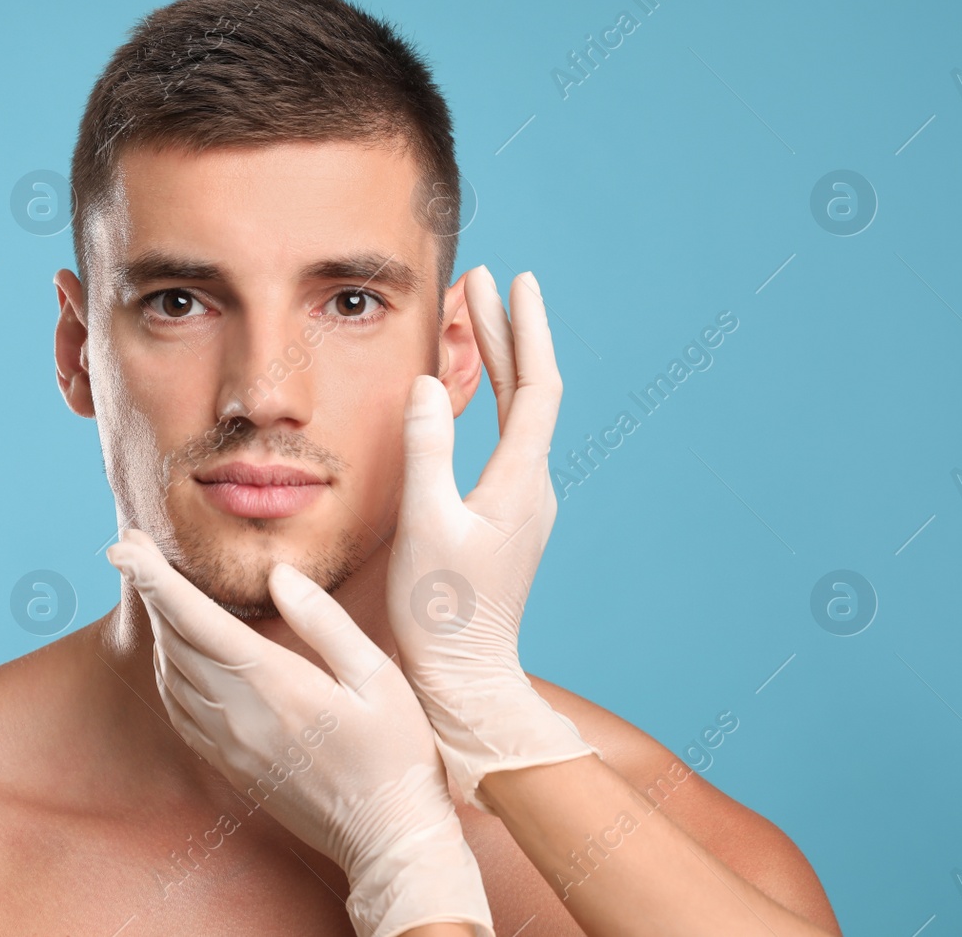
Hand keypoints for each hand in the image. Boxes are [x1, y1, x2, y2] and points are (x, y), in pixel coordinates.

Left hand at [107, 529, 492, 936]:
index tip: (124, 547)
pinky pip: (179, 710)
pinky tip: (175, 652)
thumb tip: (279, 575)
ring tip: (155, 589)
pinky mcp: (229, 765)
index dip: (154, 580)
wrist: (387, 839)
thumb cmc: (395, 754)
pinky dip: (168, 670)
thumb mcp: (377, 677)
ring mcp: (228, 745)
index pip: (195, 620)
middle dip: (148, 589)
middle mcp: (238, 714)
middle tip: (132, 549)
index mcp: (274, 684)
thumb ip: (324, 621)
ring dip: (158, 627)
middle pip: (172, 641)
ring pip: (170, 674)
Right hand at [387, 266, 597, 812]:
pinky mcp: (506, 521)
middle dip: (506, 333)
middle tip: (483, 281)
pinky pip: (505, 442)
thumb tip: (430, 384)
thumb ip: (425, 450)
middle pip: (528, 392)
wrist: (466, 681)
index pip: (536, 386)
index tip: (516, 280)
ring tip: (474, 321)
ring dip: (498, 365)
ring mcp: (524, 505)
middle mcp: (533, 488)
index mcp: (521, 482)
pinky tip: (470, 396)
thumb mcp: (425, 525)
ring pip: (517, 416)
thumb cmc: (441, 613)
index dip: (526, 329)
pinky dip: (489, 402)